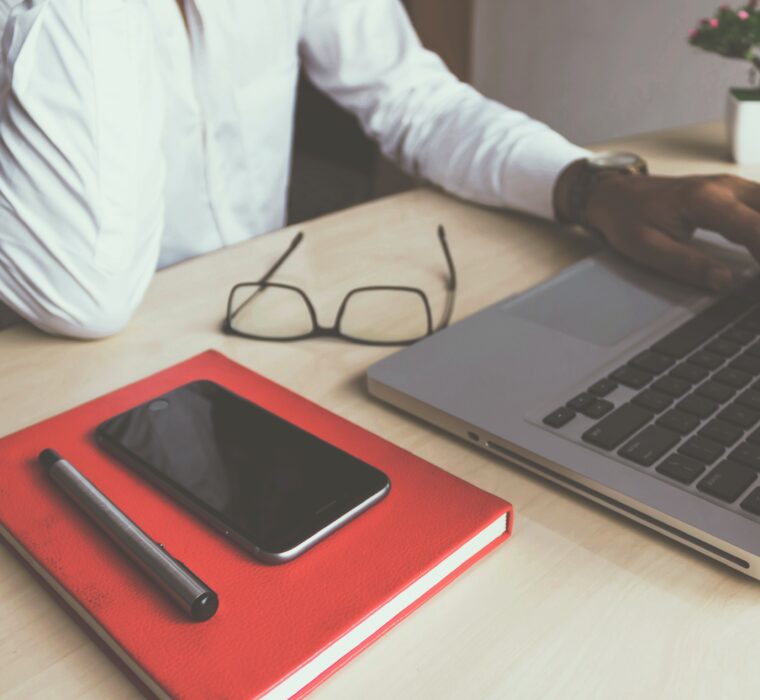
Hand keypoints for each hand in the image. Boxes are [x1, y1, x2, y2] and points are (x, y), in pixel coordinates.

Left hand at [582, 172, 759, 291]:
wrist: (614, 193)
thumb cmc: (626, 216)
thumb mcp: (647, 247)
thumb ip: (687, 264)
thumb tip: (723, 281)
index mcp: (704, 200)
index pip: (756, 227)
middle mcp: (724, 187)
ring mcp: (731, 186)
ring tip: (758, 264)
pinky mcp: (732, 191)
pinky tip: (759, 251)